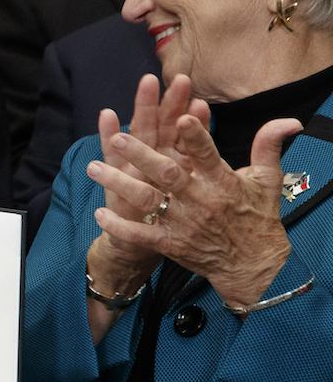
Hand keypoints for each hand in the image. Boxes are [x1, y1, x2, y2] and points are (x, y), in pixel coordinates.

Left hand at [91, 109, 296, 311]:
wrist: (254, 265)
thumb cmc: (258, 216)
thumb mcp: (267, 180)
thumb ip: (268, 146)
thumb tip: (287, 119)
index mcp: (223, 183)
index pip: (207, 155)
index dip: (195, 137)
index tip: (181, 116)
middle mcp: (201, 202)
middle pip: (168, 175)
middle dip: (142, 155)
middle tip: (119, 138)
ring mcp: (183, 224)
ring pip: (148, 201)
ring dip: (119, 184)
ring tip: (93, 167)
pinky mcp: (171, 244)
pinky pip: (142, 235)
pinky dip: (120, 227)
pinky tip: (100, 214)